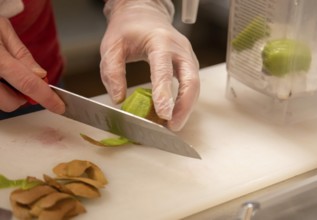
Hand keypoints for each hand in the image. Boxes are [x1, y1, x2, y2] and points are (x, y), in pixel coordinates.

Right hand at [0, 17, 64, 113]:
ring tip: (3, 74)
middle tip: (21, 80)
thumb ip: (21, 54)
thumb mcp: (2, 30)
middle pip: (11, 103)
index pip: (28, 83)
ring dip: (7, 94)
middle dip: (23, 97)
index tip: (59, 106)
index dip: (47, 98)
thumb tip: (40, 75)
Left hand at [100, 0, 199, 130]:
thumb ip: (112, 72)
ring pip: (195, 85)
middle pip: (191, 80)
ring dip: (186, 107)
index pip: (165, 70)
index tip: (164, 115)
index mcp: (160, 41)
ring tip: (173, 125)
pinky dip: (185, 101)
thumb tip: (119, 99)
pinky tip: (175, 113)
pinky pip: (191, 84)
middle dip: (185, 106)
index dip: (165, 93)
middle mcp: (179, 48)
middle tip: (173, 126)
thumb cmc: (128, 28)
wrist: (144, 13)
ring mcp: (187, 55)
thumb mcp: (111, 46)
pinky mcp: (188, 63)